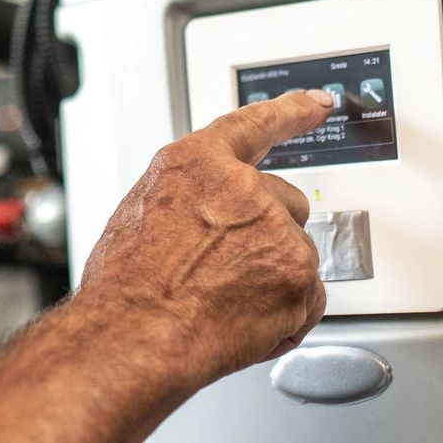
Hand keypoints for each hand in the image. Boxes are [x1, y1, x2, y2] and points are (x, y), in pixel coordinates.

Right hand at [79, 90, 330, 388]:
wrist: (134, 338)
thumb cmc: (125, 288)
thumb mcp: (139, 214)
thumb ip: (186, 199)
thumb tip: (200, 216)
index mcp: (197, 164)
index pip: (255, 124)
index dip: (291, 112)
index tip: (317, 104)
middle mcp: (243, 189)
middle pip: (285, 203)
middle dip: (267, 237)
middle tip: (225, 271)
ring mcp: (276, 231)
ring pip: (294, 254)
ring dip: (272, 278)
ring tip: (222, 303)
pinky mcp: (298, 275)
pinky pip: (308, 298)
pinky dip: (286, 314)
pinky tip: (243, 322)